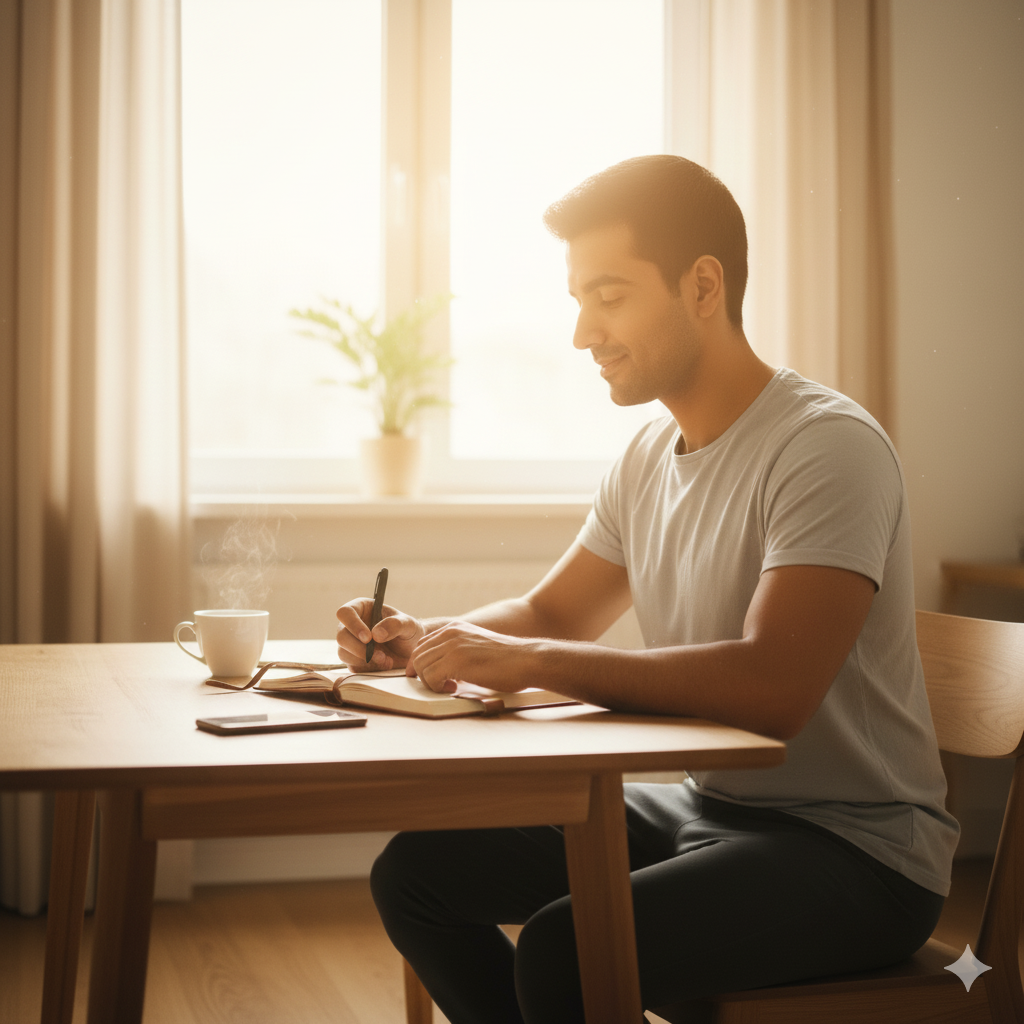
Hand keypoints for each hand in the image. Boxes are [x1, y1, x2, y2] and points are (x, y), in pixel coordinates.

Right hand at [336, 599, 424, 670]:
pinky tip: (384, 665)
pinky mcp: (354, 661)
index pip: (345, 612)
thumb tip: (376, 634)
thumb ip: (395, 624)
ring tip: (387, 660)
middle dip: (360, 649)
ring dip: (365, 660)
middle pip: (341, 636)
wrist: (412, 651)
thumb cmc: (409, 631)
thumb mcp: (408, 624)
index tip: (368, 638)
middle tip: (380, 655)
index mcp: (362, 609)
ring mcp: (351, 644)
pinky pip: (351, 666)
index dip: (353, 625)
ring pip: (343, 653)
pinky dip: (368, 668)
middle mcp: (352, 626)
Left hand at [408, 621, 538, 692]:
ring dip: (431, 682)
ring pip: (420, 666)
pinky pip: (430, 677)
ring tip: (450, 687)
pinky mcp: (457, 660)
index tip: (432, 679)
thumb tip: (442, 671)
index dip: (422, 664)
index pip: (423, 645)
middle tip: (441, 685)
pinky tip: (454, 688)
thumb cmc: (508, 660)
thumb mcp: (478, 647)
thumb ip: (458, 653)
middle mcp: (451, 633)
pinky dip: (437, 687)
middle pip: (417, 656)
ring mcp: (453, 645)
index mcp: (455, 628)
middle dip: (423, 675)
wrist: (527, 660)